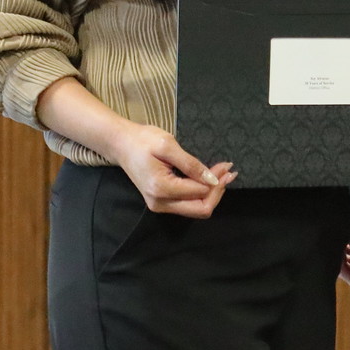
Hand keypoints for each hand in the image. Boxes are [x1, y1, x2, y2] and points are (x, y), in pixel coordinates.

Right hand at [110, 122, 233, 218]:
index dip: (217, 182)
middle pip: (200, 209)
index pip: (200, 194)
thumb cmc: (143, 140)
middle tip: (228, 171)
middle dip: (217, 191)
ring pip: (195, 209)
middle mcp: (160, 203)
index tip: (227, 165)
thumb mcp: (168, 145)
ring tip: (222, 172)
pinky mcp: (161, 202)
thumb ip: (191, 164)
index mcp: (161, 189)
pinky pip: (187, 204)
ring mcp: (159, 205)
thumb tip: (212, 180)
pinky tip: (209, 178)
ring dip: (211, 192)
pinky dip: (201, 193)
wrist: (121, 144)